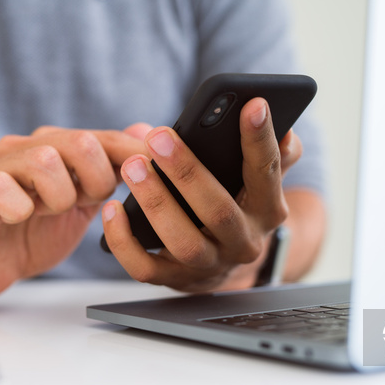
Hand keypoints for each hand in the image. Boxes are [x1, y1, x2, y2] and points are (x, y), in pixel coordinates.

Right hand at [0, 126, 145, 298]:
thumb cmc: (41, 229)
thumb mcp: (88, 200)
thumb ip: (114, 167)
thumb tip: (149, 131)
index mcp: (57, 147)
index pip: (104, 138)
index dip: (132, 155)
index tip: (156, 171)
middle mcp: (28, 148)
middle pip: (81, 142)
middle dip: (96, 182)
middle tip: (85, 203)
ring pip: (45, 161)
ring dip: (59, 198)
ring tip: (48, 212)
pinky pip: (2, 188)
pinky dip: (20, 208)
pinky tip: (20, 217)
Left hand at [101, 98, 302, 291]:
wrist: (226, 260)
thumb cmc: (238, 202)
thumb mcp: (260, 179)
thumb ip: (273, 150)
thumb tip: (272, 119)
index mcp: (268, 210)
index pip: (267, 172)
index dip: (260, 139)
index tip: (252, 104)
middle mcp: (243, 242)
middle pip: (218, 211)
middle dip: (187, 172)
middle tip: (159, 137)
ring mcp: (209, 265)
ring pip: (184, 242)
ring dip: (156, 202)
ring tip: (131, 166)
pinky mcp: (175, 280)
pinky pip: (145, 268)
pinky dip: (125, 241)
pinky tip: (111, 208)